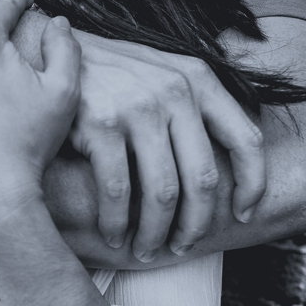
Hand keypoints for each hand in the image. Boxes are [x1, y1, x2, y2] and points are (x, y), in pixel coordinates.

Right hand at [72, 32, 264, 260]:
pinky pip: (118, 191)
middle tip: (182, 247)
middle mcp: (175, 91)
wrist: (53, 55)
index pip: (246, 139)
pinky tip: (113, 237)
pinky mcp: (101, 125)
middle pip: (202, 178)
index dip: (252, 185)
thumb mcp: (161, 74)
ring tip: (146, 250)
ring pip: (161, 192)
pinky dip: (117, 223)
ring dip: (155, 232)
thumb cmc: (109, 75)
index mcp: (198, 80)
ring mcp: (138, 108)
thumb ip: (193, 106)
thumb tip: (225, 162)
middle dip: (195, 225)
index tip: (242, 215)